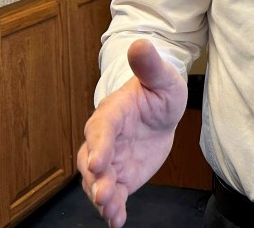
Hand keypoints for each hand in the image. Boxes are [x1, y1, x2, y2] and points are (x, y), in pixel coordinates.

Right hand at [77, 39, 187, 226]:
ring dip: (102, 197)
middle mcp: (105, 140)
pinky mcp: (120, 177)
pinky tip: (117, 221)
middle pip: (92, 160)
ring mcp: (111, 161)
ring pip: (98, 182)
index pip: (101, 129)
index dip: (99, 145)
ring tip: (111, 210)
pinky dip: (114, 209)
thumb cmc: (157, 90)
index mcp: (112, 113)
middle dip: (95, 178)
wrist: (160, 112)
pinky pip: (113, 195)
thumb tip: (141, 43)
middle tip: (103, 192)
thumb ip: (149, 64)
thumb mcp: (161, 77)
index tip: (100, 160)